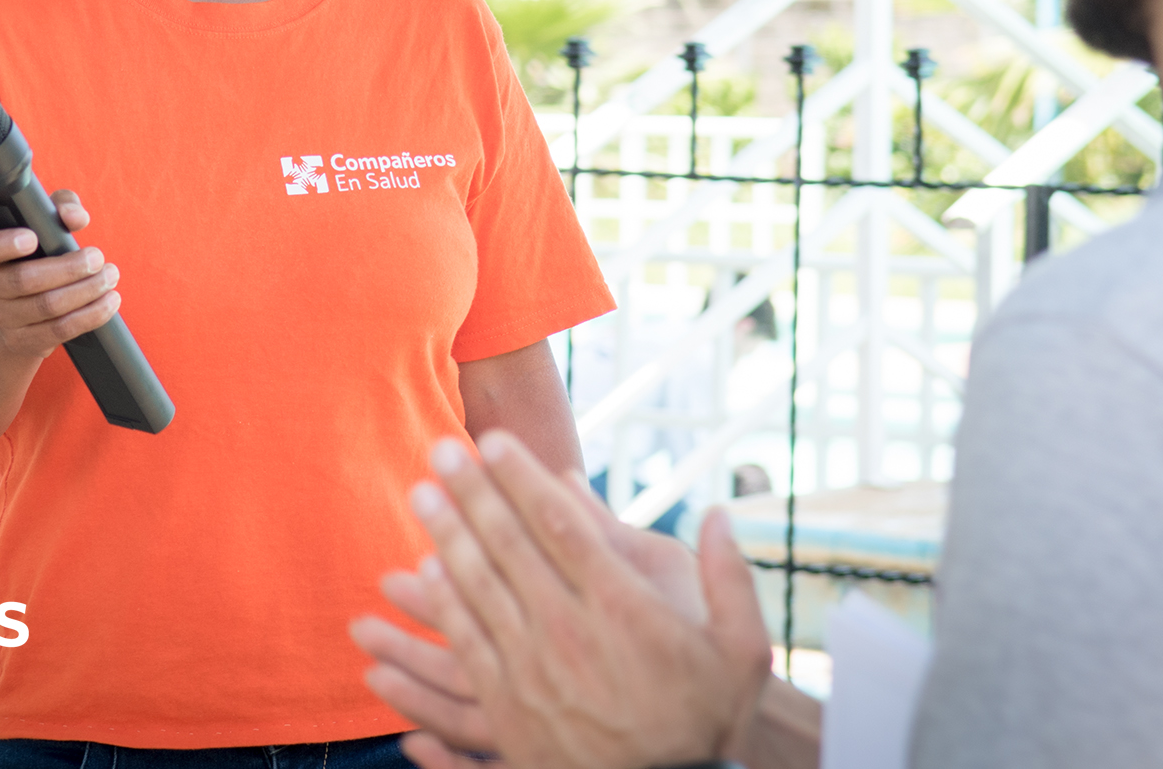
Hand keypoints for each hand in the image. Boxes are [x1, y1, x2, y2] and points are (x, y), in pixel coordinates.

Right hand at [0, 191, 120, 360]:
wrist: (19, 299)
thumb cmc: (32, 248)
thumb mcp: (40, 218)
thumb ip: (59, 205)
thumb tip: (74, 216)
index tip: (33, 238)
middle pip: (22, 281)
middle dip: (68, 269)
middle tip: (97, 257)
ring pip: (46, 307)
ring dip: (86, 291)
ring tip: (110, 276)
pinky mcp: (22, 340)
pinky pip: (59, 331)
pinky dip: (90, 315)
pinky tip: (109, 301)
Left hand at [363, 432, 772, 768]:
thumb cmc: (707, 723)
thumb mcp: (743, 653)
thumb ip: (731, 580)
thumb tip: (718, 512)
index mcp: (622, 609)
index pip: (561, 526)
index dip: (523, 478)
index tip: (494, 440)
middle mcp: (569, 633)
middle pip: (508, 548)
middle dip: (473, 493)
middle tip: (441, 451)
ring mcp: (533, 672)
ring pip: (478, 591)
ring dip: (446, 538)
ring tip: (421, 496)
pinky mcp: (509, 711)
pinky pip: (466, 649)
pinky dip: (440, 609)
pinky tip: (419, 578)